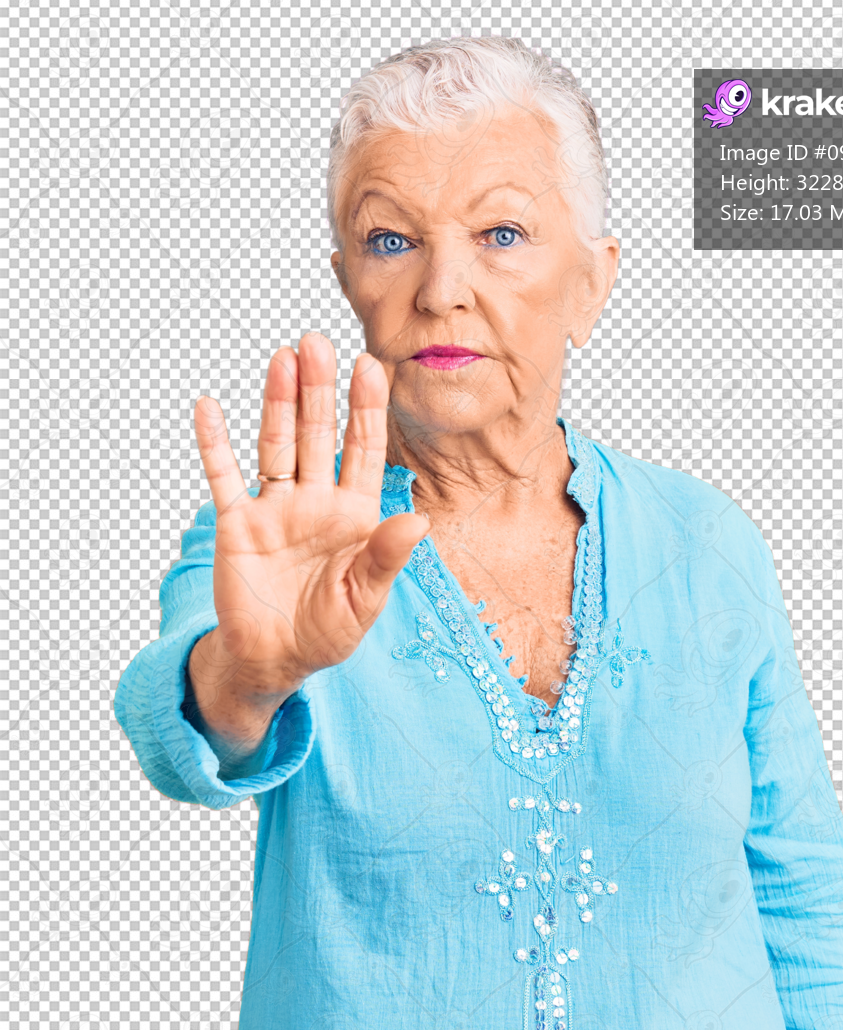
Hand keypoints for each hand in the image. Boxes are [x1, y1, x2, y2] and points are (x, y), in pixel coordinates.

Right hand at [188, 333, 428, 751]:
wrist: (274, 660)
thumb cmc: (326, 633)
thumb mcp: (363, 600)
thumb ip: (386, 558)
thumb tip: (418, 520)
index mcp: (353, 516)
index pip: (363, 451)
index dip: (367, 410)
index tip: (371, 366)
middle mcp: (315, 501)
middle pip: (318, 434)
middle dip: (319, 391)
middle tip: (319, 342)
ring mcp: (274, 508)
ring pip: (276, 444)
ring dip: (278, 402)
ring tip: (282, 357)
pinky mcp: (237, 523)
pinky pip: (223, 476)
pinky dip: (214, 443)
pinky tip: (209, 406)